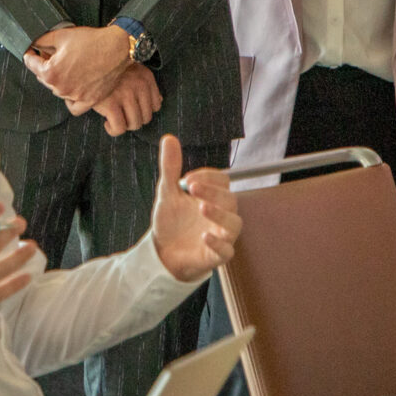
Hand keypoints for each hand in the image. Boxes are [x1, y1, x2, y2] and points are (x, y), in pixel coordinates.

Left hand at [24, 25, 132, 105]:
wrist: (117, 47)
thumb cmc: (91, 41)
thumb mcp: (61, 35)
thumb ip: (41, 40)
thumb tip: (33, 43)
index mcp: (51, 73)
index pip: (31, 64)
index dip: (30, 53)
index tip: (31, 50)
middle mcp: (61, 88)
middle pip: (43, 77)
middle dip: (45, 65)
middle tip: (51, 54)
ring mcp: (75, 96)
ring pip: (58, 90)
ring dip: (58, 79)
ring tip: (66, 66)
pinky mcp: (89, 100)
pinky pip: (74, 106)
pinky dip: (70, 99)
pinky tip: (71, 88)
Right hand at [81, 63, 159, 136]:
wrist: (83, 63)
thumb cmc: (107, 69)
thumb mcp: (131, 71)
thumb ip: (145, 85)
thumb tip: (160, 102)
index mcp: (145, 76)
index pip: (156, 105)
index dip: (143, 110)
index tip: (131, 108)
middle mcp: (139, 84)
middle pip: (146, 117)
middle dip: (133, 120)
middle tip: (121, 115)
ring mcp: (125, 94)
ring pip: (134, 124)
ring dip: (123, 125)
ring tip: (113, 118)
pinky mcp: (110, 103)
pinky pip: (119, 128)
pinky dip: (113, 130)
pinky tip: (106, 122)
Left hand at [149, 135, 240, 282]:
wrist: (162, 252)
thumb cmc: (171, 220)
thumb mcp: (167, 192)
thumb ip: (170, 167)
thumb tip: (168, 138)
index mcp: (213, 197)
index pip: (223, 181)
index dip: (208, 177)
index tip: (187, 179)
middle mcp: (221, 214)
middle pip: (230, 199)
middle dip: (212, 192)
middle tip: (191, 187)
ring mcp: (221, 235)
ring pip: (234, 224)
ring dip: (219, 214)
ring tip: (202, 207)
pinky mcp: (216, 257)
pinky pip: (226, 251)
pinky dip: (218, 243)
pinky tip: (204, 236)